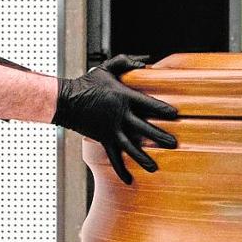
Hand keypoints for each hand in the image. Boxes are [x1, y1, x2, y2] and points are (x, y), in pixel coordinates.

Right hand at [51, 54, 178, 184]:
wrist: (66, 100)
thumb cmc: (86, 83)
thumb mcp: (106, 68)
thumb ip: (126, 62)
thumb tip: (145, 62)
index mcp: (124, 97)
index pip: (149, 104)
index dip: (163, 110)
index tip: (175, 115)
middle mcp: (120, 115)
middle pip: (144, 128)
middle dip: (160, 137)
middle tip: (174, 144)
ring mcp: (111, 130)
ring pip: (131, 147)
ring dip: (143, 158)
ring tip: (155, 167)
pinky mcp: (103, 139)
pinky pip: (113, 157)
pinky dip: (120, 170)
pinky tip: (128, 180)